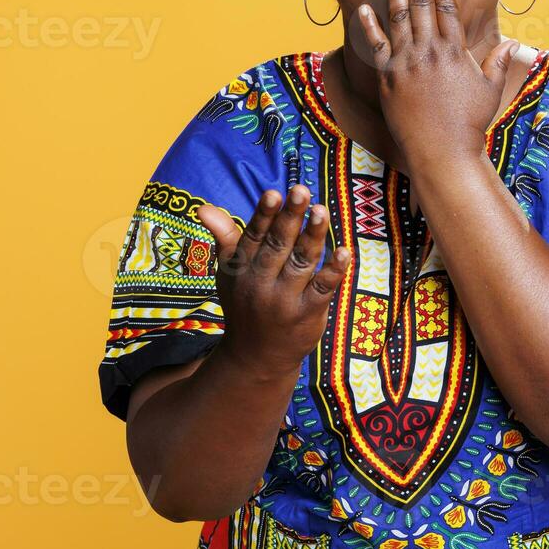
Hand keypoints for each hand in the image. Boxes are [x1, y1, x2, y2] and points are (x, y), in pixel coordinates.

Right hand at [197, 185, 351, 373]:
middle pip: (278, 245)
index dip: (264, 215)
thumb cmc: (245, 303)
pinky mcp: (307, 313)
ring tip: (321, 210)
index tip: (274, 193)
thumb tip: (203, 207)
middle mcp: (261, 282)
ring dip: (312, 236)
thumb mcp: (229, 272)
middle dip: (290, 217)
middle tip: (301, 190)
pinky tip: (345, 251)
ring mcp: (284, 299)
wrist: (256, 358)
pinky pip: (322, 289)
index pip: (254, 236)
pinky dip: (333, 270)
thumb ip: (225, 237)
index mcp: (242, 268)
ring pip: (301, 262)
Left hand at [357, 0, 517, 164]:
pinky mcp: (388, 78)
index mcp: (454, 52)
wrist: (442, 151)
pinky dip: (369, 26)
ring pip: (399, 17)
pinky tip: (364, 7)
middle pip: (422, 3)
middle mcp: (429, 52)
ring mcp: (407, 63)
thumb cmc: (470, 123)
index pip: (447, 7)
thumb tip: (517, 44)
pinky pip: (376, 46)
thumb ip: (498, 63)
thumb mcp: (490, 90)